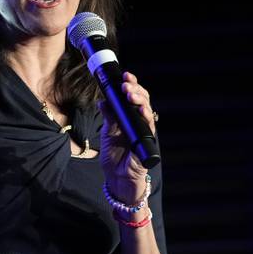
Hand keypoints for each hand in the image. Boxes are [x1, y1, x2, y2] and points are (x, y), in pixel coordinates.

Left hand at [99, 71, 157, 202]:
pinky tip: (141, 109)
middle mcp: (139, 121)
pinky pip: (149, 127)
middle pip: (142, 99)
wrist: (117, 178)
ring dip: (140, 99)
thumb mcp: (107, 132)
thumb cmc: (114, 155)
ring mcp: (145, 130)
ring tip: (130, 92)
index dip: (131, 85)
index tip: (125, 76)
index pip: (133, 96)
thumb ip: (108, 116)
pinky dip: (145, 117)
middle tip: (126, 83)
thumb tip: (103, 100)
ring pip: (147, 109)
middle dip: (135, 89)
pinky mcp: (148, 142)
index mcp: (129, 116)